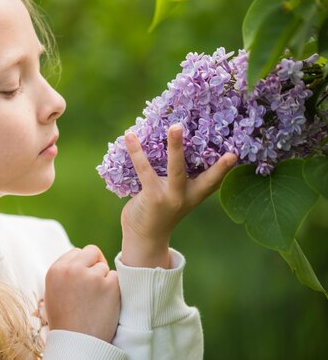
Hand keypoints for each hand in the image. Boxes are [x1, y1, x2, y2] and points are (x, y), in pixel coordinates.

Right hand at [45, 245, 119, 342]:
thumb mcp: (54, 292)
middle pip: (92, 252)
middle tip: (95, 283)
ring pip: (105, 267)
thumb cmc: (65, 320)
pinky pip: (116, 277)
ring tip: (96, 300)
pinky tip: (105, 303)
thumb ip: (64, 273)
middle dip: (95, 264)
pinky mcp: (109, 285)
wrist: (76, 343)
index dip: (82, 265)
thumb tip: (81, 259)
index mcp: (55, 270)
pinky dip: (114, 288)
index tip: (83, 279)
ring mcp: (91, 276)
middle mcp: (72, 269)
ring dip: (104, 279)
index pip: (76, 252)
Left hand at [121, 124, 237, 267]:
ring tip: (175, 126)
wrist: (144, 237)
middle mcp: (186, 195)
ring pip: (176, 168)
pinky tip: (129, 137)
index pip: (214, 180)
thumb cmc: (158, 210)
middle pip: (202, 172)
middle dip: (209, 154)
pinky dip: (136, 152)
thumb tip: (164, 141)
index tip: (235, 154)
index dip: (224, 168)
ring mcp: (170, 197)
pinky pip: (145, 170)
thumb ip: (175, 176)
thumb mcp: (174, 194)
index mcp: (195, 194)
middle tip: (208, 133)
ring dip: (175, 146)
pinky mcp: (153, 197)